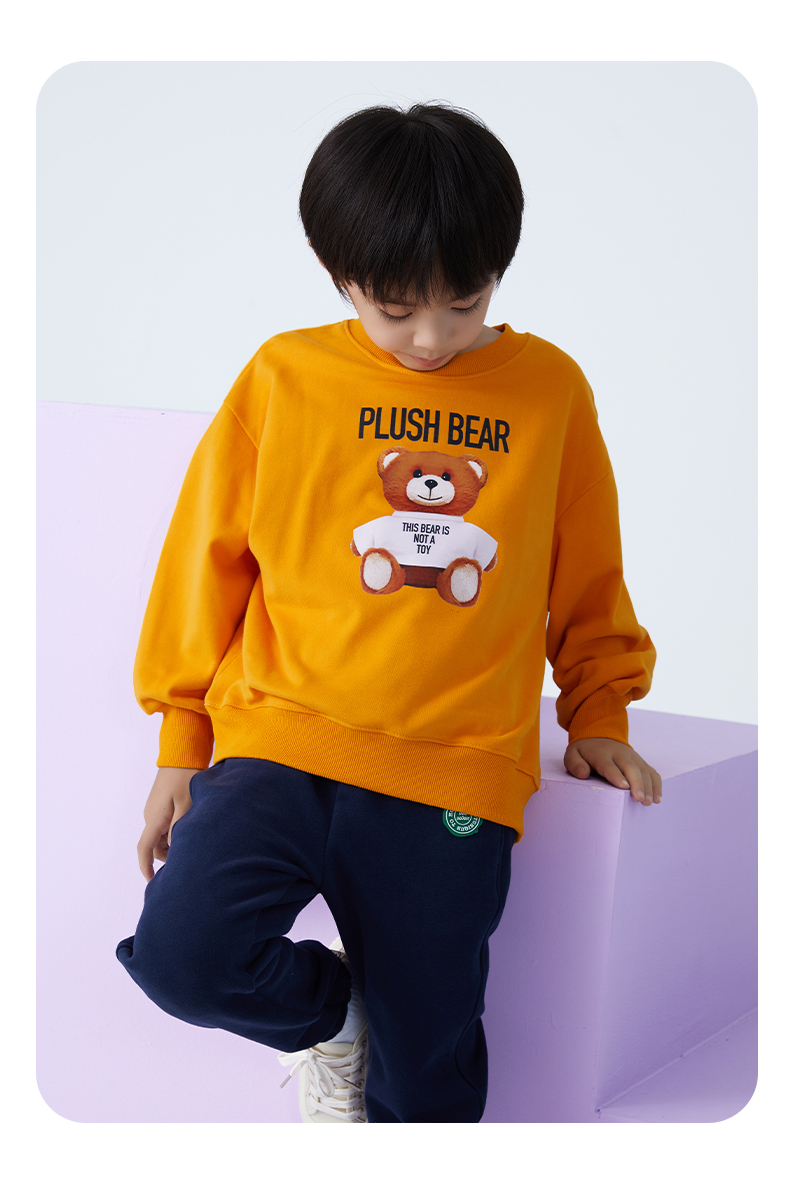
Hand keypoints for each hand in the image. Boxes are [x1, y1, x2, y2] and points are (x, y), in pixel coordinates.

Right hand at [137, 766, 199, 880]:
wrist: (181, 754)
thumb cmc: (186, 777)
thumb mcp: (187, 804)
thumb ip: (180, 828)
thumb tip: (174, 849)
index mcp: (154, 818)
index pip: (144, 849)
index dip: (146, 868)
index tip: (152, 882)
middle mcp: (150, 816)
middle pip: (156, 846)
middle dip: (169, 855)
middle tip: (190, 856)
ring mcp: (155, 809)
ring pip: (161, 836)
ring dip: (173, 842)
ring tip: (195, 840)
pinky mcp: (161, 804)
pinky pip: (165, 825)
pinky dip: (174, 832)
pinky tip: (191, 828)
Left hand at [564, 738, 661, 805]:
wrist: (599, 734)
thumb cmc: (585, 752)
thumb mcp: (573, 754)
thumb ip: (575, 764)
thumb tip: (583, 774)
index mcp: (601, 753)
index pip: (608, 765)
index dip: (616, 775)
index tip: (623, 787)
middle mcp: (619, 753)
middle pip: (630, 767)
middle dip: (637, 783)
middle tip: (639, 799)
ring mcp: (632, 756)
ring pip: (643, 770)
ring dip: (648, 786)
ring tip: (649, 802)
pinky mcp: (640, 761)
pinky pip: (651, 771)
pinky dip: (656, 784)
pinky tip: (658, 798)